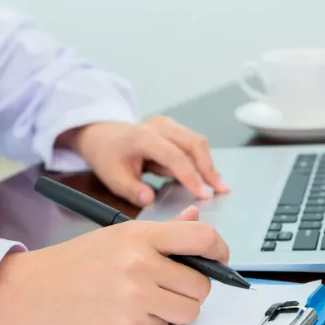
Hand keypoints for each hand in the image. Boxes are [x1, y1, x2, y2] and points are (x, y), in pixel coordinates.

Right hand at [0, 206, 228, 324]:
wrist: (28, 292)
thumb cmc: (70, 264)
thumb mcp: (116, 235)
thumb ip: (161, 231)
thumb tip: (194, 219)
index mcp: (140, 234)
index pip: (202, 237)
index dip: (219, 250)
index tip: (218, 258)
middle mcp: (141, 263)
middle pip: (202, 282)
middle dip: (193, 287)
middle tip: (170, 285)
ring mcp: (135, 296)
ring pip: (189, 310)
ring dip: (177, 309)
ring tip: (149, 300)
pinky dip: (153, 324)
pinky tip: (127, 313)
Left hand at [64, 117, 230, 206]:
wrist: (103, 136)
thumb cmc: (108, 156)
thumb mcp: (113, 178)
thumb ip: (132, 190)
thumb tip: (149, 199)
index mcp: (143, 137)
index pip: (174, 156)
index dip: (191, 176)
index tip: (204, 194)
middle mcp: (159, 126)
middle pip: (194, 143)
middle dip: (209, 168)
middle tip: (221, 190)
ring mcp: (168, 124)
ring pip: (197, 142)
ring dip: (208, 164)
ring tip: (218, 186)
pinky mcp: (174, 129)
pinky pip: (193, 143)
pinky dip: (201, 160)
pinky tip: (205, 178)